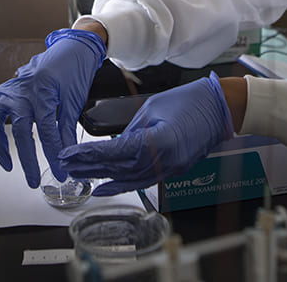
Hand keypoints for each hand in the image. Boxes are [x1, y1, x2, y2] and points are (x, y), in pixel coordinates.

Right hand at [0, 29, 105, 187]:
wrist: (69, 47)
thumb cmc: (73, 69)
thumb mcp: (74, 99)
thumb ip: (67, 127)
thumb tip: (67, 153)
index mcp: (43, 93)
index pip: (46, 131)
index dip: (53, 154)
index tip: (59, 171)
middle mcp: (22, 91)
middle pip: (20, 130)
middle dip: (27, 159)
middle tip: (33, 180)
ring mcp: (10, 89)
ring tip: (8, 165)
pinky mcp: (4, 88)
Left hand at [58, 72, 233, 195]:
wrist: (221, 107)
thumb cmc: (191, 100)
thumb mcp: (153, 108)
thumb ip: (131, 130)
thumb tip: (112, 145)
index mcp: (158, 142)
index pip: (114, 153)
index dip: (89, 155)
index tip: (69, 155)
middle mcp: (163, 161)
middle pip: (118, 168)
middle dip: (90, 167)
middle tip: (66, 166)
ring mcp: (170, 168)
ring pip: (129, 178)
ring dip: (103, 178)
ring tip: (79, 176)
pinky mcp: (173, 169)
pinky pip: (143, 180)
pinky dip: (123, 184)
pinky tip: (106, 186)